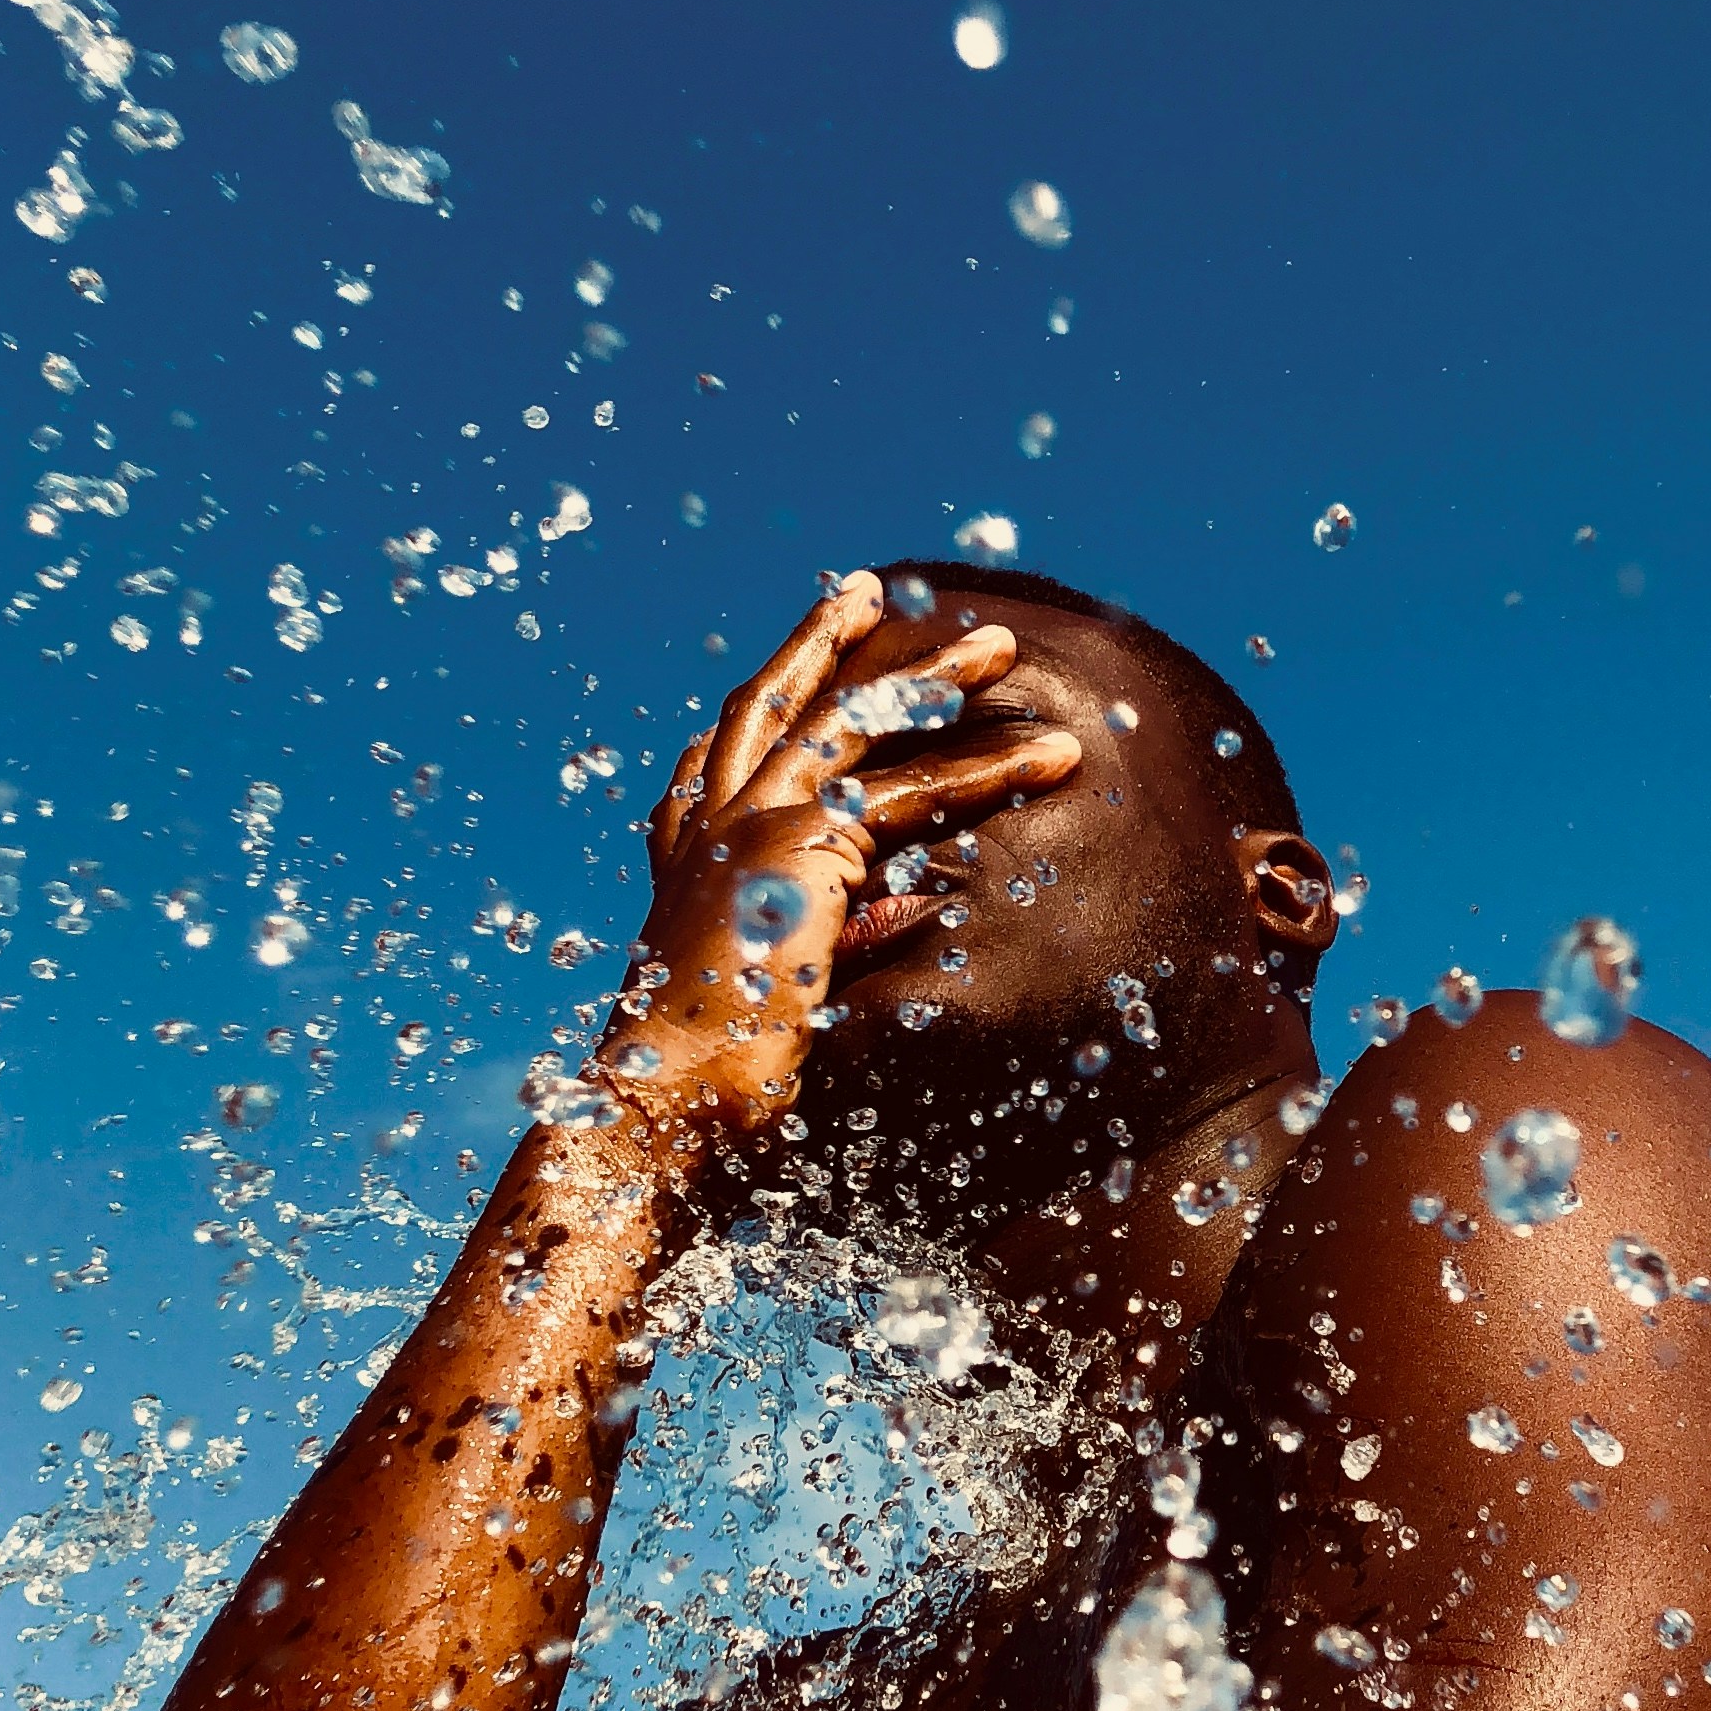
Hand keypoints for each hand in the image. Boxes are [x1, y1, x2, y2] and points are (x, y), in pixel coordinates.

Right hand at [596, 570, 1078, 1131]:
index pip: (720, 756)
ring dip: (935, 677)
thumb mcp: (763, 999)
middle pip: (776, 702)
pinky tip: (1051, 754)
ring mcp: (749, 828)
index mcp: (686, 861)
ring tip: (1000, 645)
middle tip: (872, 590)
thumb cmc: (700, 1094)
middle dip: (829, 641)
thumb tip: (890, 922)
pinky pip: (917, 794)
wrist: (660, 1120)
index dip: (762, 697)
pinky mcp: (800, 850)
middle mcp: (709, 829)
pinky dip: (992, 771)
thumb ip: (821, 943)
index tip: (793, 659)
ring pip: (857, 721)